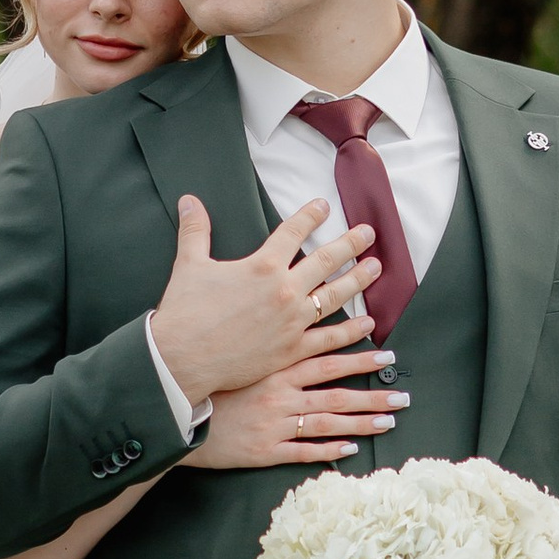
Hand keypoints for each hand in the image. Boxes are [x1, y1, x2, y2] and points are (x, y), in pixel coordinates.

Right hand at [149, 195, 380, 406]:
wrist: (182, 359)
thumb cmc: (185, 312)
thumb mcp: (189, 265)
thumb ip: (195, 230)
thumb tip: (189, 199)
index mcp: (262, 266)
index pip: (293, 232)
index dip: (310, 216)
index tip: (324, 206)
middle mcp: (284, 290)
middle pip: (326, 260)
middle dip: (350, 243)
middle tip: (368, 232)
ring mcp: (292, 321)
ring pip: (335, 295)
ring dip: (358, 280)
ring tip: (376, 268)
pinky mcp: (291, 350)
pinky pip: (329, 338)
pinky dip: (350, 331)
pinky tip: (367, 322)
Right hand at [188, 339, 408, 470]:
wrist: (175, 416)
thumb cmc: (204, 382)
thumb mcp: (235, 353)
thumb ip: (265, 341)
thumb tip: (292, 323)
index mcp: (274, 369)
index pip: (324, 359)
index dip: (356, 357)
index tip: (384, 354)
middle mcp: (279, 396)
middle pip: (335, 393)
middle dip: (372, 393)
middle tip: (402, 393)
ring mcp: (274, 425)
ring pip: (326, 424)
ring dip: (361, 422)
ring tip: (390, 421)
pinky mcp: (264, 450)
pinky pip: (302, 451)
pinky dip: (328, 452)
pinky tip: (352, 450)